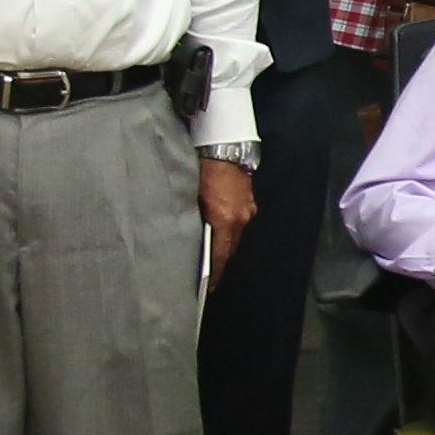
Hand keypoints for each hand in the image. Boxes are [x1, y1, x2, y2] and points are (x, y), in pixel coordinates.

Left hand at [198, 157, 255, 278]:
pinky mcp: (249, 203)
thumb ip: (191, 220)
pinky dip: (229, 233)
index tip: (209, 288)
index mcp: (225, 219)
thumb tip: (185, 239)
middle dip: (219, 263)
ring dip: (224, 247)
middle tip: (208, 277)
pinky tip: (218, 234)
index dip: (215, 273)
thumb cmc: (203, 170)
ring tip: (211, 258)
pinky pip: (238, 225)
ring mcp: (247, 210)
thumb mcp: (190, 196)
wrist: (224, 146)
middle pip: (230, 248)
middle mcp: (240, 218)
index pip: (221, 255)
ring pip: (234, 237)